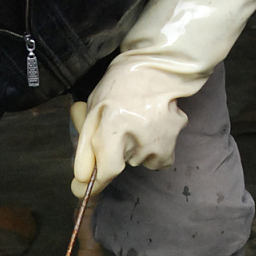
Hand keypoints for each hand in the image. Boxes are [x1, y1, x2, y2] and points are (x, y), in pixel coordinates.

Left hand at [70, 63, 187, 197]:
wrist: (155, 67)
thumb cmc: (118, 86)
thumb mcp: (93, 111)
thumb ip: (86, 146)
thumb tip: (82, 178)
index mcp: (116, 126)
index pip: (108, 170)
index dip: (95, 184)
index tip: (79, 188)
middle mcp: (141, 137)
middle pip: (121, 164)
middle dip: (113, 153)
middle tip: (115, 127)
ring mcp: (162, 140)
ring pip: (139, 161)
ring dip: (133, 149)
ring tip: (134, 123)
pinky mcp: (176, 138)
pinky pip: (158, 158)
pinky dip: (151, 149)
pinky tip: (150, 129)